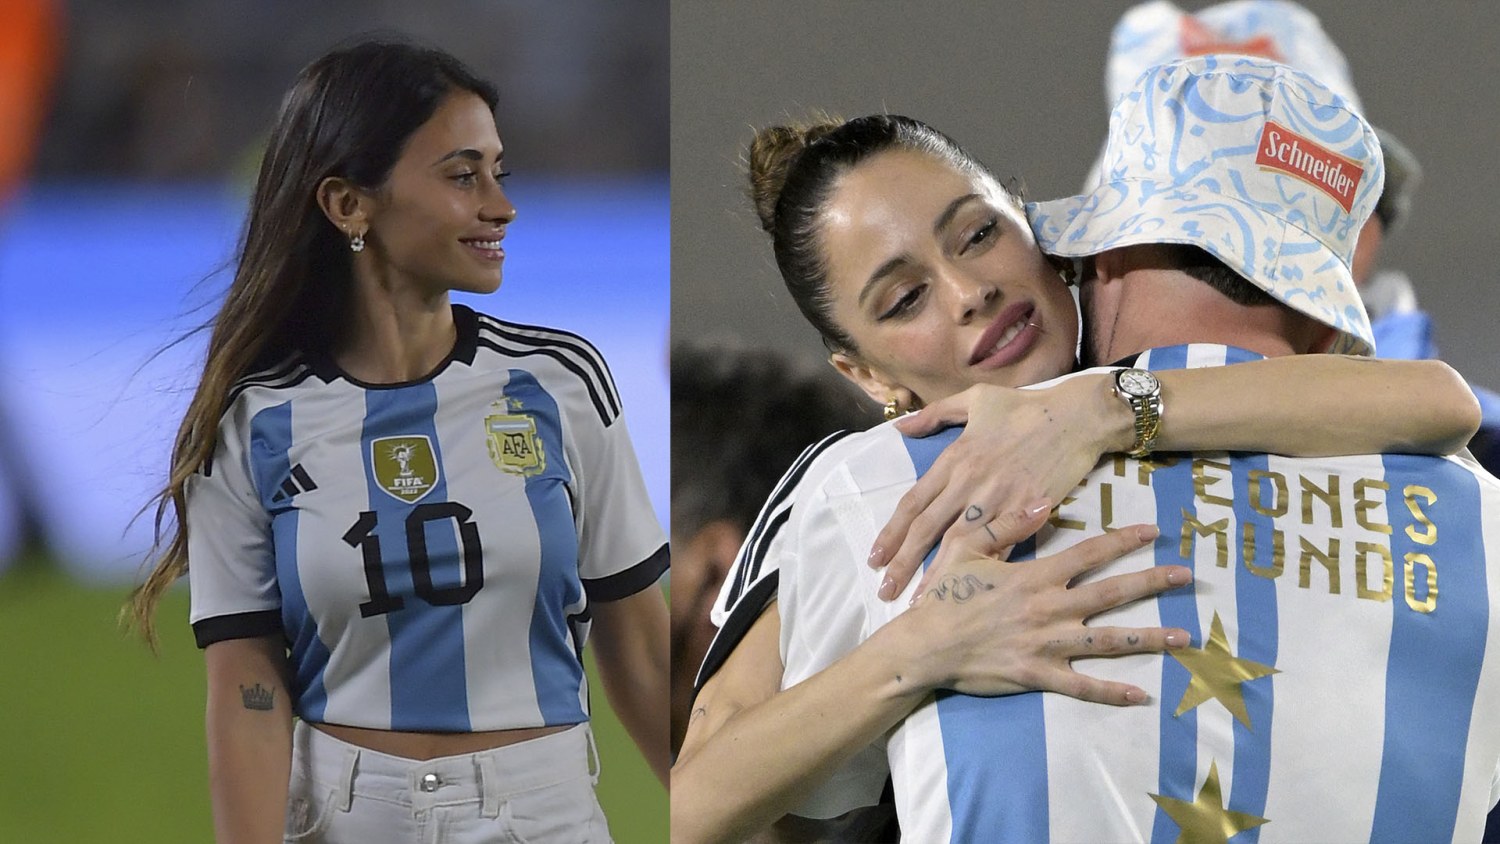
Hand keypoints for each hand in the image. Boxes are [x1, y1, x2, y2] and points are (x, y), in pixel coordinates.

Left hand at [869, 376, 1122, 599]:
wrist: (1077, 416)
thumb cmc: (1025, 407)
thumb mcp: (975, 399)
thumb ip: (935, 414)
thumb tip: (900, 427)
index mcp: (955, 458)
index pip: (914, 502)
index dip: (892, 532)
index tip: (875, 556)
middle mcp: (970, 482)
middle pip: (928, 529)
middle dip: (903, 562)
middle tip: (885, 590)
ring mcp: (999, 499)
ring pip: (959, 544)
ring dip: (936, 574)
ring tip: (919, 602)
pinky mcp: (1027, 511)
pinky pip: (1001, 546)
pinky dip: (983, 570)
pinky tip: (969, 590)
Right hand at [899, 523, 1189, 704]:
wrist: (925, 645)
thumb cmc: (944, 595)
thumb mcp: (966, 548)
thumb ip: (1007, 525)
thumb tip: (1045, 503)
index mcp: (1036, 576)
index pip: (1089, 553)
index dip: (1123, 541)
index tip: (1152, 532)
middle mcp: (1050, 608)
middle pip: (1111, 593)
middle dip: (1152, 582)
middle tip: (1186, 576)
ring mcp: (1048, 644)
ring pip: (1108, 640)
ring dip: (1148, 637)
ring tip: (1183, 637)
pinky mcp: (1039, 674)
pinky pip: (1081, 685)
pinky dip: (1110, 691)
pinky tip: (1139, 695)